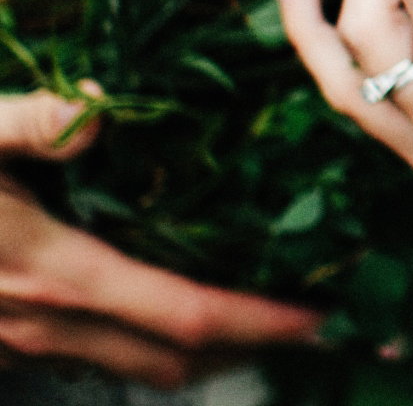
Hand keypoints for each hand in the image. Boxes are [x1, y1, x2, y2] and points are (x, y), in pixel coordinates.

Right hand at [0, 90, 324, 387]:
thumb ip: (33, 121)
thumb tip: (97, 108)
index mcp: (58, 272)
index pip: (185, 314)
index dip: (259, 321)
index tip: (317, 314)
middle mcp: (49, 324)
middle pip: (177, 359)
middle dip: (251, 346)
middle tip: (311, 321)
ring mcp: (24, 345)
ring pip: (138, 368)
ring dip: (203, 352)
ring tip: (257, 318)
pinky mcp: (9, 348)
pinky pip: (98, 360)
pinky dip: (148, 345)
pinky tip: (168, 309)